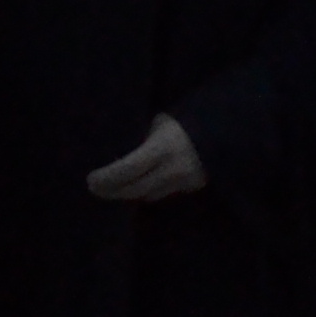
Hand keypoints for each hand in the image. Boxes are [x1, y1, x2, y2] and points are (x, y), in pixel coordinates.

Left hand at [85, 113, 206, 203]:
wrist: (225, 133)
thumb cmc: (186, 122)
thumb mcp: (161, 124)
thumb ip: (144, 140)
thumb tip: (121, 152)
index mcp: (163, 148)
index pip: (129, 169)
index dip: (109, 178)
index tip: (91, 180)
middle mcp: (173, 169)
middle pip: (136, 188)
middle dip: (113, 190)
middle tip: (95, 188)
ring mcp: (184, 182)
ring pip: (148, 194)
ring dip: (129, 193)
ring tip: (110, 189)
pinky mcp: (192, 189)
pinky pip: (163, 193)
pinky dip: (147, 191)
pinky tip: (135, 187)